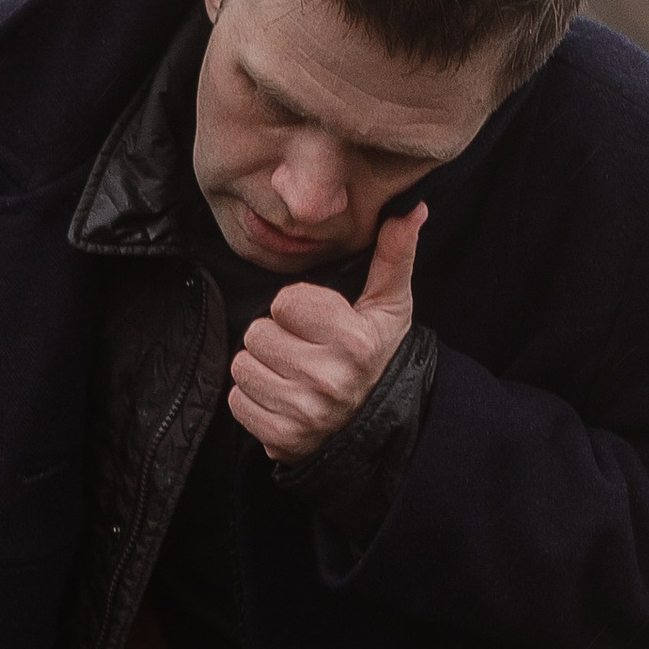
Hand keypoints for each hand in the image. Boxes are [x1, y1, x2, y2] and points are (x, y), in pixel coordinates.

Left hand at [226, 204, 426, 463]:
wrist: (374, 426)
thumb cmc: (376, 355)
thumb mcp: (389, 306)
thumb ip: (394, 255)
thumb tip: (411, 208)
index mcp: (355, 342)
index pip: (285, 302)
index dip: (296, 309)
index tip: (317, 324)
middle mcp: (330, 380)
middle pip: (257, 333)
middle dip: (275, 338)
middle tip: (302, 351)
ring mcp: (305, 414)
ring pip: (242, 367)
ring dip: (261, 368)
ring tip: (291, 374)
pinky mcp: (282, 440)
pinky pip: (237, 402)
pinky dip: (252, 400)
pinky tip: (281, 399)